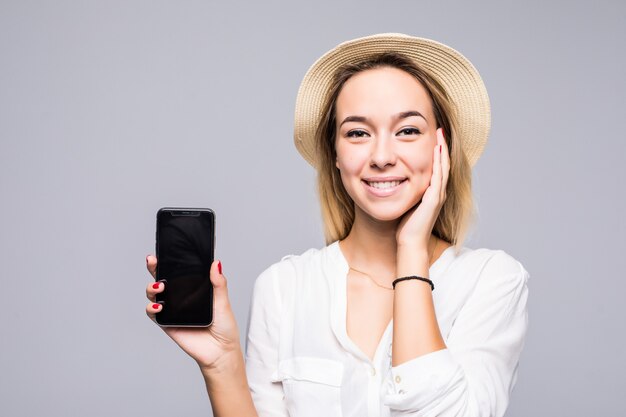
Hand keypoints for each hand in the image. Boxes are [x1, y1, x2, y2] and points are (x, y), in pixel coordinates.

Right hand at [145, 256, 240, 370]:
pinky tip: (159, 306)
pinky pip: (153, 313)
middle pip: (162, 279)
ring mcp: (172, 310)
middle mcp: (180, 297)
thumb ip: (218, 283)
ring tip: (160, 287)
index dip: (169, 261)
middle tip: (153, 262)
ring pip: (154, 294)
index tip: (163, 252)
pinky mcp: (167, 323)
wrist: (220, 351)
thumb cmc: (224, 326)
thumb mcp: (223, 302)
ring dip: (152, 287)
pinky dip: (152, 307)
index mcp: (193, 289)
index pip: (179, 272)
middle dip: (154, 268)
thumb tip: (216, 263)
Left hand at [396, 128, 449, 246]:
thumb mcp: (406, 203)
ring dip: (442, 149)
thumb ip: (404, 192)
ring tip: (440, 133)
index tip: (433, 136)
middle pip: (443, 163)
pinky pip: (439, 176)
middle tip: (439, 128)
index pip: (437, 167)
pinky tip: (436, 149)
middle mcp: (438, 192)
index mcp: (432, 193)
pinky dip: (439, 162)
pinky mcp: (434, 199)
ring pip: (443, 167)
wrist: (410, 244)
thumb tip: (394, 181)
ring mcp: (438, 195)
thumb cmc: (405, 227)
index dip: (437, 152)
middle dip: (441, 145)